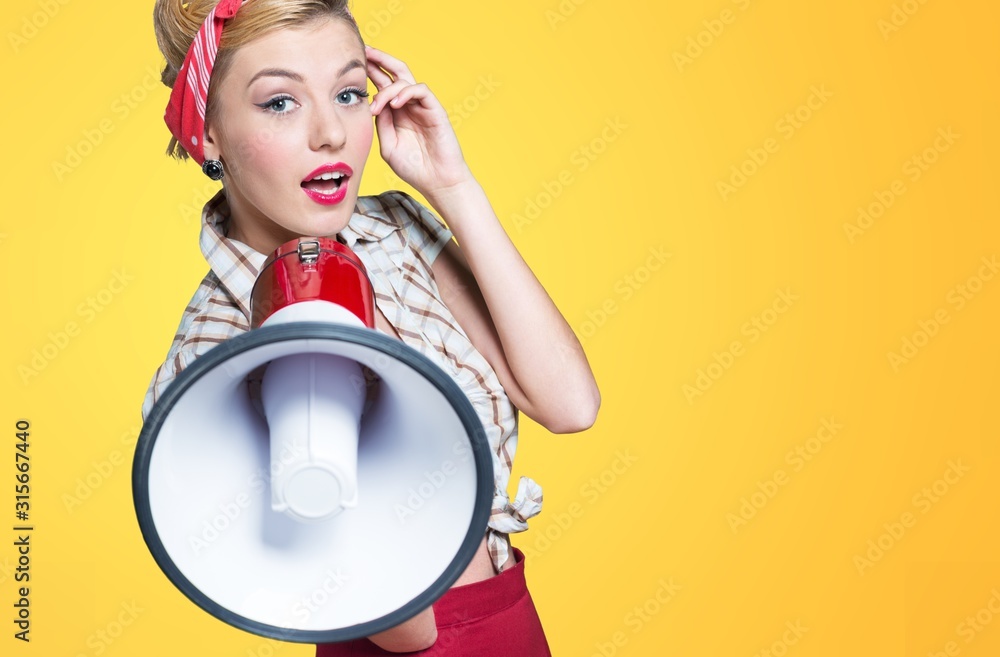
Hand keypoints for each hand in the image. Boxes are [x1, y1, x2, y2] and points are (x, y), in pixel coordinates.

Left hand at [366, 45, 472, 197]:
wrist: (438, 182)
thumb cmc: (414, 168)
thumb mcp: (388, 145)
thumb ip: (381, 123)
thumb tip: (374, 104)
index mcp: (396, 112)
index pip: (382, 84)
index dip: (369, 72)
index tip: (353, 63)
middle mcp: (409, 105)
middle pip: (395, 72)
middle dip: (379, 60)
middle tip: (365, 51)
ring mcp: (422, 106)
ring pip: (405, 79)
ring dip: (388, 87)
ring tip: (377, 104)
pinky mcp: (435, 110)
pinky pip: (421, 90)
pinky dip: (406, 92)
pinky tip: (395, 104)